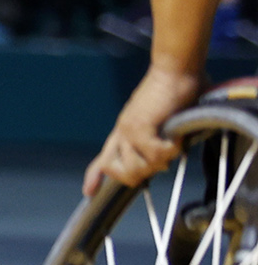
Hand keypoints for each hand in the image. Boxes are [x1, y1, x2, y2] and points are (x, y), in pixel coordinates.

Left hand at [83, 66, 201, 196]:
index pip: (104, 157)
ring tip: (171, 143)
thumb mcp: (163, 121)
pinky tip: (176, 135)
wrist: (174, 72)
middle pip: (123, 173)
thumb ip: (159, 138)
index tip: (88, 193)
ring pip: (138, 168)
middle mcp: (122, 132)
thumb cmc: (174, 95)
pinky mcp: (139, 127)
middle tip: (162, 157)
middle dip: (144, 174)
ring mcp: (128, 130)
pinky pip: (155, 154)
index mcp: (124, 131)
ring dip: (160, 161)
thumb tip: (167, 155)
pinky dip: (170, 149)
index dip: (95, 176)